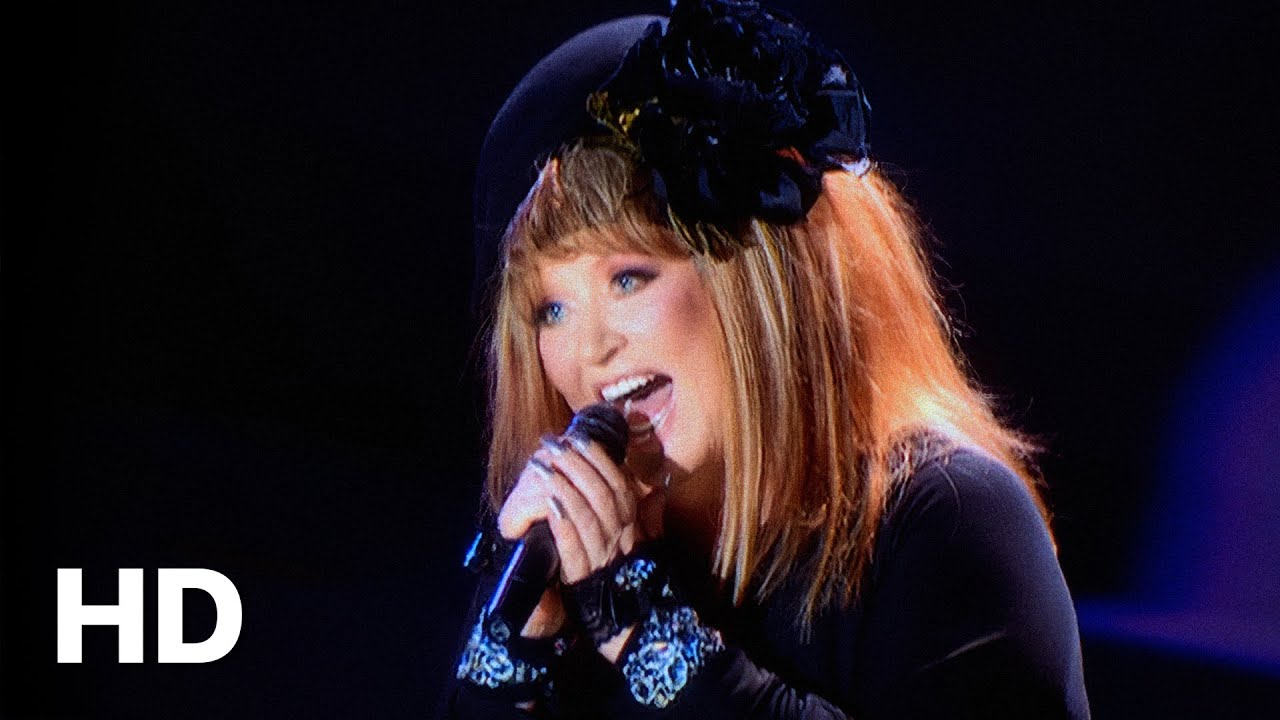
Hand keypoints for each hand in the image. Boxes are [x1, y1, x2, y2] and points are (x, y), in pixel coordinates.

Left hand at [496, 412, 665, 643]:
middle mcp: (620, 537)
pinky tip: (549, 502)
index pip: (618, 483)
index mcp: (631, 526)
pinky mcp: (584, 575)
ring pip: (587, 512)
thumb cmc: (627, 581)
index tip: (579, 439)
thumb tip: (651, 486)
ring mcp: (603, 555)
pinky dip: (563, 521)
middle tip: (553, 444)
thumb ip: (643, 515)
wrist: (629, 627)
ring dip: (563, 484)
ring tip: (542, 465)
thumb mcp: (639, 543)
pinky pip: (574, 544)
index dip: (598, 459)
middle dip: (575, 463)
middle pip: (601, 491)